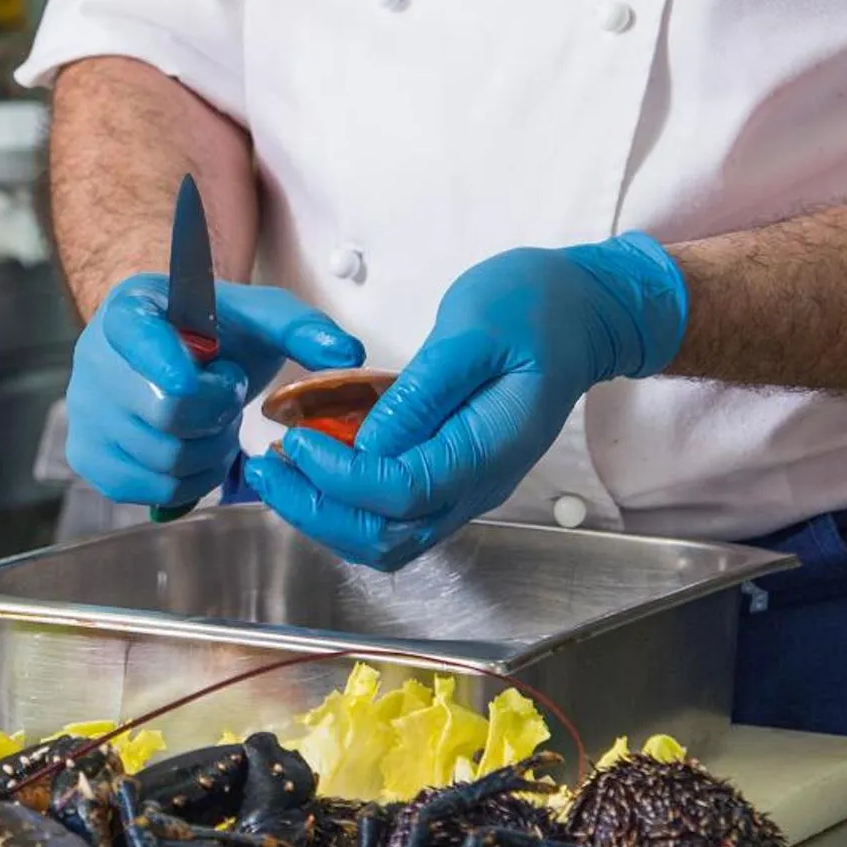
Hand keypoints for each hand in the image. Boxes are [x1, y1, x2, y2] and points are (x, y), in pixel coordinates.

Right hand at [66, 273, 362, 508]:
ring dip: (206, 450)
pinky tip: (193, 447)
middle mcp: (91, 358)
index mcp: (126, 310)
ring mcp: (83, 412)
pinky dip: (186, 479)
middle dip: (215, 414)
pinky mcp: (89, 458)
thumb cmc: (213, 333)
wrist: (171, 349)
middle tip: (226, 396)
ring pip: (160, 458)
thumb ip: (302, 328)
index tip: (205, 380)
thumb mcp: (258, 317)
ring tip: (210, 421)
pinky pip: (148, 489)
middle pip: (161, 412)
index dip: (172, 364)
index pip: (137, 340)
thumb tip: (347, 353)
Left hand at [242, 233, 686, 566]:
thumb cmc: (532, 307)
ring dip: (326, 517)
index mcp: (489, 449)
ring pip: (388, 538)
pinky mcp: (451, 477)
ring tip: (279, 474)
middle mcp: (479, 485)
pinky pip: (394, 515)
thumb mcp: (472, 329)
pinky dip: (345, 505)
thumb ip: (421, 393)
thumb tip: (367, 443)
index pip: (402, 492)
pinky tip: (312, 469)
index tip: (294, 443)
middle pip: (388, 536)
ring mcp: (467, 488)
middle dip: (318, 512)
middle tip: (266, 471)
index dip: (340, 477)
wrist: (580, 315)